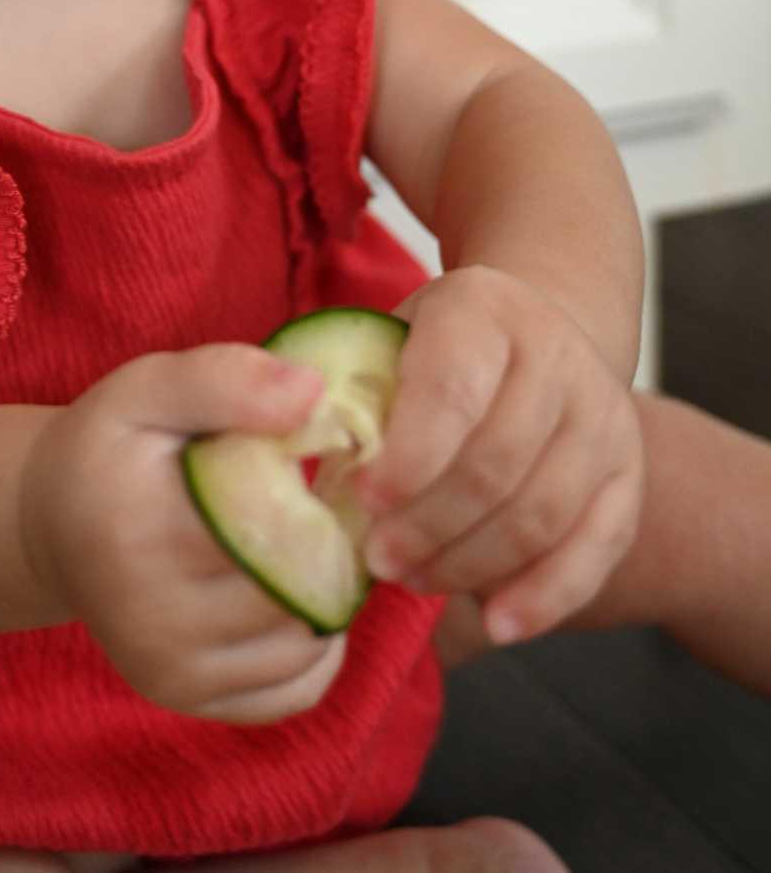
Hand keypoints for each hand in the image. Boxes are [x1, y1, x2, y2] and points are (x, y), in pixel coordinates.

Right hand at [17, 344, 346, 724]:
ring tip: (311, 545)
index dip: (316, 496)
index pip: (272, 530)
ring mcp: (170, 672)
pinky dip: (317, 646)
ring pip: (305, 645)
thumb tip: (313, 395)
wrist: (50, 522)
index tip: (313, 467)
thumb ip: (225, 379)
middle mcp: (151, 622)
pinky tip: (297, 594)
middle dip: (330, 547)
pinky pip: (294, 689)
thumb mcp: (148, 388)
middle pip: (294, 591)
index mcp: (142, 534)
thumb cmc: (110, 445)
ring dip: (328, 594)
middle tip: (327, 506)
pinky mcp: (188, 699)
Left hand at [358, 265, 642, 644]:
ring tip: (414, 579)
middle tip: (378, 560)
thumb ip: (349, 390)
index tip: (363, 500)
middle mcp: (557, 355)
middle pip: (496, 464)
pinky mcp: (628, 473)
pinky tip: (498, 624)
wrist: (533, 334)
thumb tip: (306, 446)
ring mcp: (603, 414)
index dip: (407, 457)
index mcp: (484, 310)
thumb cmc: (435, 351)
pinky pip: (596, 548)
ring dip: (472, 564)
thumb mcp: (390, 341)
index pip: (451, 393)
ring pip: (542, 513)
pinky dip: (547, 595)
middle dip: (430, 525)